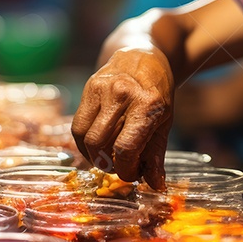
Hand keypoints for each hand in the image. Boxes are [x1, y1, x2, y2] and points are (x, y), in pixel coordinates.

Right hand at [71, 48, 174, 189]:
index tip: (132, 174)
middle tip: (120, 165)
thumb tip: (156, 186)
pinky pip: (77, 125)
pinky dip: (84, 142)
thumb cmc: (157, 93)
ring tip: (108, 156)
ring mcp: (103, 89)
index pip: (126, 149)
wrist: (143, 55)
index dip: (126, 170)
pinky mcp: (88, 87)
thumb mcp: (164, 122)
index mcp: (147, 105)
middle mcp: (123, 95)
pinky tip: (96, 145)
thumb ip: (157, 156)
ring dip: (94, 156)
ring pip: (85, 137)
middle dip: (110, 164)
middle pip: (101, 145)